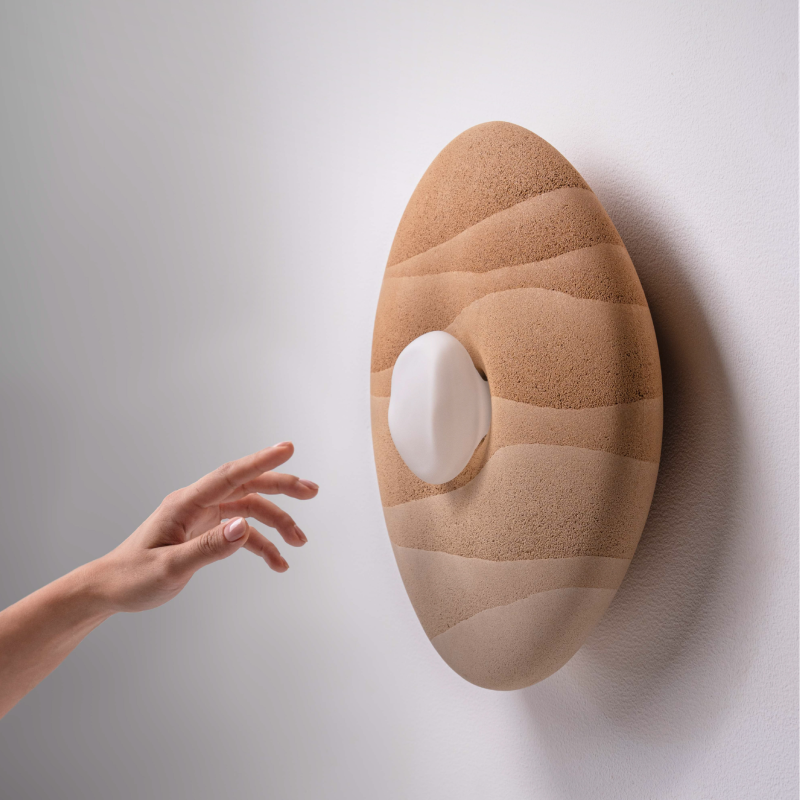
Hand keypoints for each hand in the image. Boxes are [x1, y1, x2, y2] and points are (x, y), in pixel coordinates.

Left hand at [90, 442, 317, 612]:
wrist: (109, 589)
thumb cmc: (131, 577)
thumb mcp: (170, 568)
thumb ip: (209, 547)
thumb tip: (245, 526)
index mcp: (185, 503)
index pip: (229, 475)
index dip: (260, 461)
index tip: (288, 449)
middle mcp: (197, 504)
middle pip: (247, 486)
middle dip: (282, 487)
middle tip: (312, 491)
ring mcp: (204, 517)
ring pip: (250, 509)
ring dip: (277, 522)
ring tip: (299, 541)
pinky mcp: (207, 532)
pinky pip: (242, 533)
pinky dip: (262, 545)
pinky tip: (277, 562)